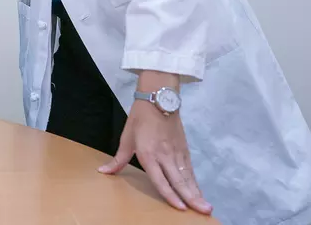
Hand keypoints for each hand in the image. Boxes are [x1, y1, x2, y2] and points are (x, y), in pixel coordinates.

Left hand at [99, 78, 212, 214]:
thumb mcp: (126, 139)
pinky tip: (199, 193)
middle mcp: (165, 156)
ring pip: (188, 176)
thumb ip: (118, 160)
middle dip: (191, 198)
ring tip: (206, 207)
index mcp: (148, 154)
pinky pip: (190, 170)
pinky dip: (195, 182)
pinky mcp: (184, 149)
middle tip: (204, 211)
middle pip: (179, 180)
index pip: (160, 179)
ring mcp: (177, 153)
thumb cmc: (139, 119)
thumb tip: (103, 172)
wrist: (158, 99)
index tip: (180, 207)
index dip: (170, 194)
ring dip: (197, 192)